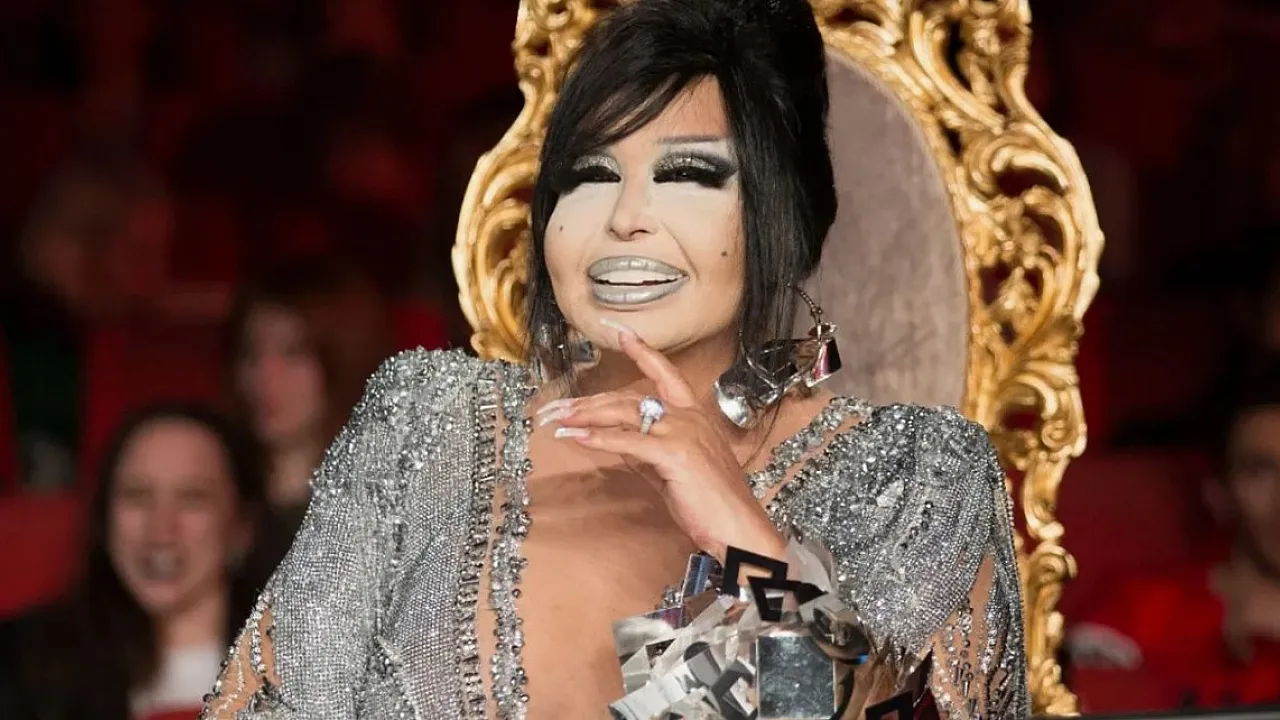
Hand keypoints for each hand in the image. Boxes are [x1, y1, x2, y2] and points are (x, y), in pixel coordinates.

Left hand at [537, 320, 785, 561]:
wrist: (739, 528)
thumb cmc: (710, 503)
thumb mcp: (673, 470)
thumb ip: (646, 452)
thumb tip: (616, 442)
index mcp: (694, 416)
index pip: (666, 374)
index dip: (643, 352)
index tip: (621, 333)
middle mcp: (689, 417)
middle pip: (629, 397)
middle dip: (589, 401)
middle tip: (557, 406)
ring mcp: (683, 433)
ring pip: (625, 413)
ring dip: (586, 416)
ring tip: (558, 419)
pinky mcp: (675, 454)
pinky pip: (629, 441)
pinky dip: (600, 439)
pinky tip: (578, 438)